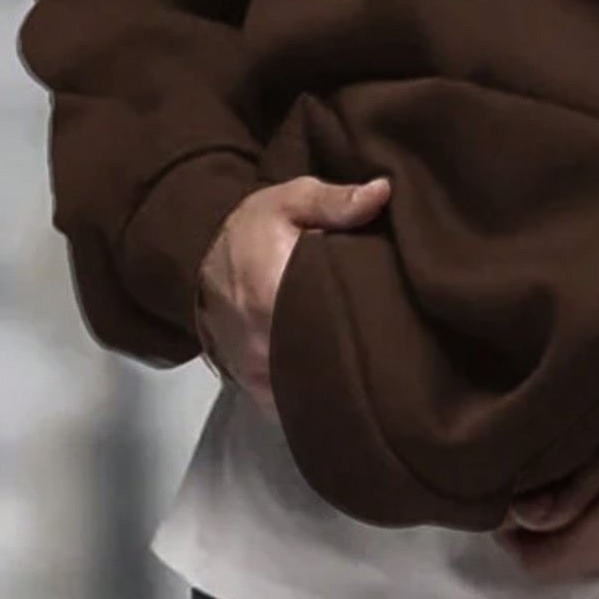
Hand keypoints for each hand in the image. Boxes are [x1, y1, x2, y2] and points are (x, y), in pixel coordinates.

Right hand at [194, 173, 390, 418]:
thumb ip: (335, 200)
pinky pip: (292, 406)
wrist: (195, 257)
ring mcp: (258, 372)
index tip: (403, 317)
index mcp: (277, 294)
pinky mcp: (252, 387)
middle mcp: (266, 343)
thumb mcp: (289, 200)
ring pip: (312, 391)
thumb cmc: (247, 228)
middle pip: (329, 364)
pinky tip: (344, 388)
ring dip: (340, 382)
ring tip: (378, 369)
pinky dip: (316, 398)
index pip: (337, 321)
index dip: (373, 322)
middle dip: (363, 357)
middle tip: (399, 344)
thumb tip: (383, 192)